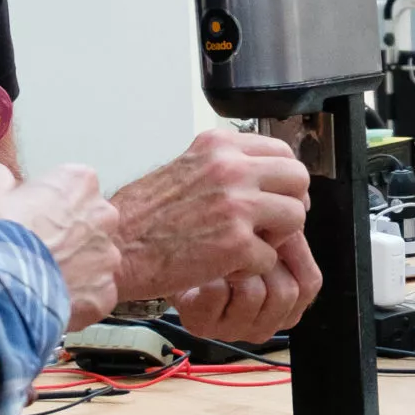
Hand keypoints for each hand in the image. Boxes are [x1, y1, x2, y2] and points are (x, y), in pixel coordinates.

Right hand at [0, 162, 121, 330]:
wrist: (2, 286)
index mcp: (80, 182)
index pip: (70, 186)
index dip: (48, 202)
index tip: (31, 216)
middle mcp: (104, 215)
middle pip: (88, 221)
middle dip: (68, 233)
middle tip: (38, 246)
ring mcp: (108, 256)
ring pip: (93, 259)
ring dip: (74, 265)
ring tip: (41, 276)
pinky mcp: (105, 291)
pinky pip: (93, 292)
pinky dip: (76, 296)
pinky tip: (50, 297)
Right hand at [108, 128, 311, 301]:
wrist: (116, 247)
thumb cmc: (142, 215)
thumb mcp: (185, 168)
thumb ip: (224, 166)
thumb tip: (261, 173)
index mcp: (219, 146)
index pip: (282, 151)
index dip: (285, 179)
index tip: (276, 195)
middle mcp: (231, 168)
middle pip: (298, 179)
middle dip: (291, 204)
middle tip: (272, 224)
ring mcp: (237, 205)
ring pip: (295, 217)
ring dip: (277, 238)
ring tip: (248, 246)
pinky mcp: (237, 243)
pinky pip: (271, 257)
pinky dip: (251, 268)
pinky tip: (226, 265)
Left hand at [172, 232, 321, 343]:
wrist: (166, 253)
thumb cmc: (216, 240)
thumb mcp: (259, 234)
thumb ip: (286, 229)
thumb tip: (302, 204)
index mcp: (284, 306)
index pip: (309, 284)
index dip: (294, 252)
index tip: (274, 231)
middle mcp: (262, 324)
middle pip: (285, 293)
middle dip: (263, 257)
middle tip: (245, 239)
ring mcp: (232, 329)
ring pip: (253, 294)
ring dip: (236, 263)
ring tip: (221, 251)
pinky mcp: (202, 325)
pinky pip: (217, 294)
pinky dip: (209, 271)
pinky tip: (200, 263)